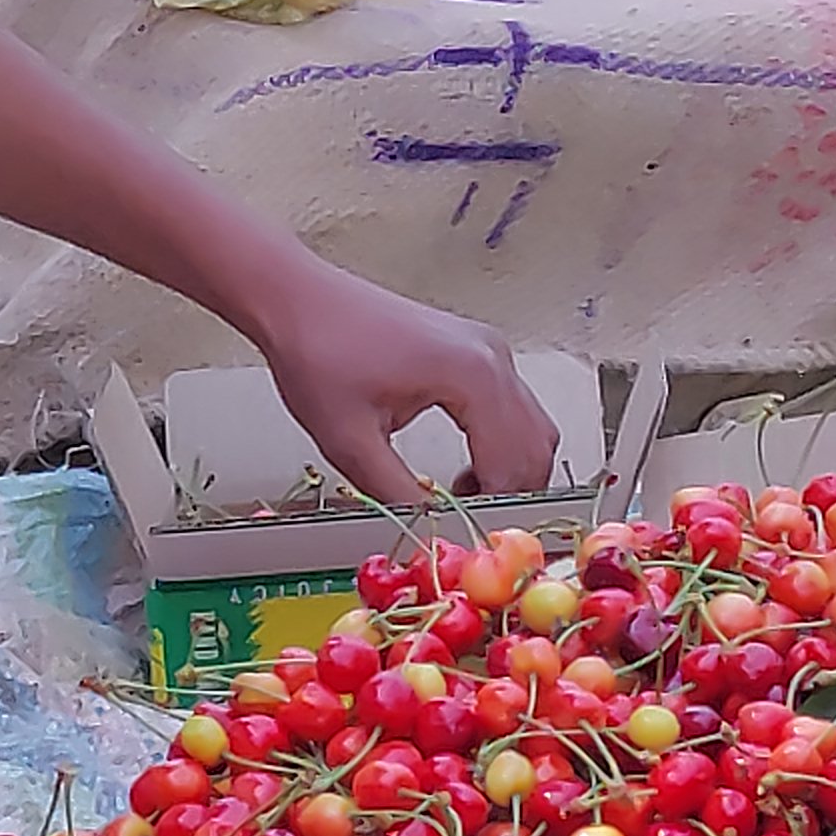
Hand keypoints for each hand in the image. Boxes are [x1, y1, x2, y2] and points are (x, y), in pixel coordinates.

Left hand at [248, 259, 555, 501]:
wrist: (299, 299)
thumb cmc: (318, 354)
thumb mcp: (349, 441)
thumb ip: (397, 493)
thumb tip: (432, 529)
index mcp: (471, 375)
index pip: (512, 462)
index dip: (496, 509)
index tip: (472, 536)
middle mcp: (492, 357)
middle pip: (536, 445)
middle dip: (512, 491)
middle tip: (471, 521)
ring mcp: (487, 349)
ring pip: (532, 426)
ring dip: (510, 468)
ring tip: (463, 494)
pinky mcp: (474, 349)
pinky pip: (512, 407)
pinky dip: (501, 443)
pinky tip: (463, 466)